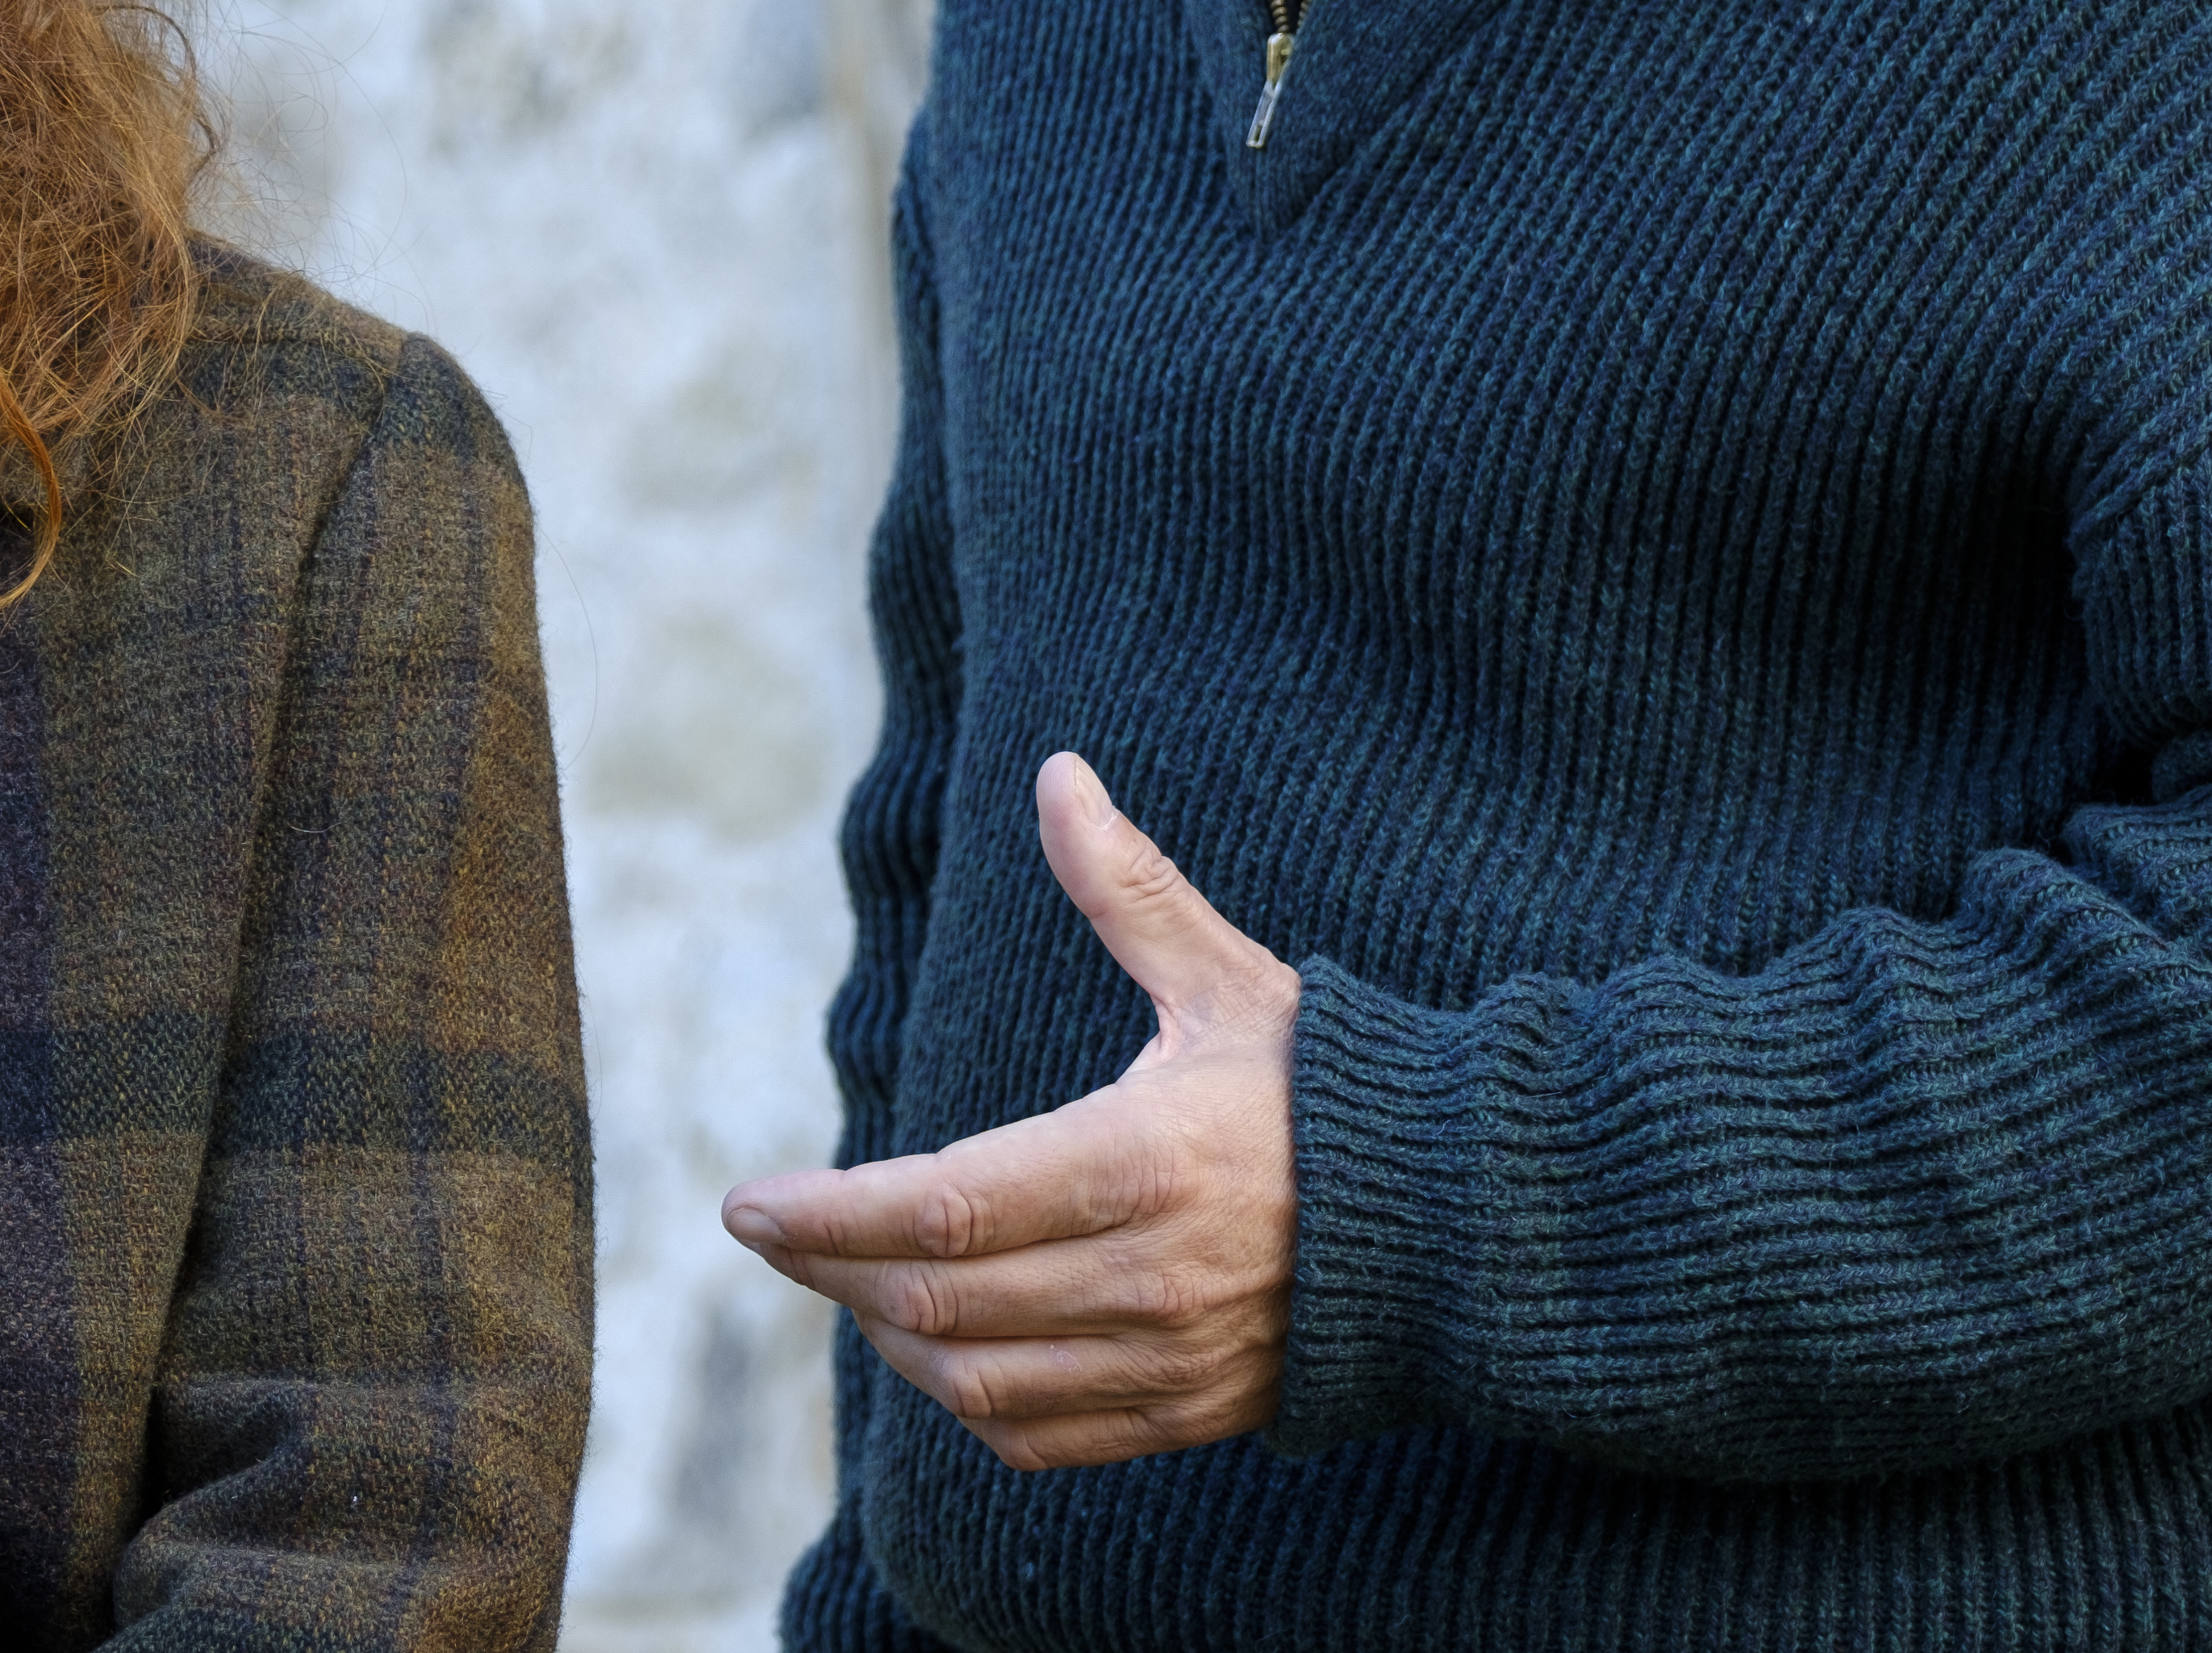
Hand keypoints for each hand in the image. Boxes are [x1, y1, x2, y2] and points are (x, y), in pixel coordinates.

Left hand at [720, 751, 1301, 1468]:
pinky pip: (1039, 1437)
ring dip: (887, 1336)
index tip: (746, 1205)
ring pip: (975, 1381)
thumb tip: (1057, 775)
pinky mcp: (1188, 1413)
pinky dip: (964, 1405)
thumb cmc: (1330, 1087)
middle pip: (937, 1299)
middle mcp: (1150, 1275)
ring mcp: (1170, 1359)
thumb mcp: (1227, 978)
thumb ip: (1128, 889)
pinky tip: (932, 1348)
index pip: (943, 1206)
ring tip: (842, 1278)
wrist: (1465, 1223)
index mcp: (1145, 1160)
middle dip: (830, 1267)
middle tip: (770, 1231)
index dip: (827, 1213)